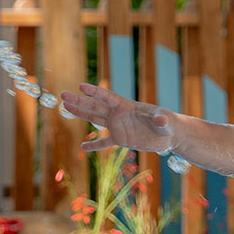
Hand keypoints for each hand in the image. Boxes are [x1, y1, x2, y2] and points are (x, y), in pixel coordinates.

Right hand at [57, 83, 176, 153]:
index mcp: (126, 106)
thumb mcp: (165, 119)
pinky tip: (83, 147)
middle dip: (79, 100)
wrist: (169, 135)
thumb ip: (161, 117)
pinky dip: (94, 145)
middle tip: (63, 95)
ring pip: (95, 118)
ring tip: (65, 107)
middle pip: (95, 106)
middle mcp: (118, 114)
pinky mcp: (121, 139)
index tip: (81, 86)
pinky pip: (104, 142)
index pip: (107, 97)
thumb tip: (162, 118)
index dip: (94, 92)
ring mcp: (118, 126)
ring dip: (80, 113)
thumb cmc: (169, 123)